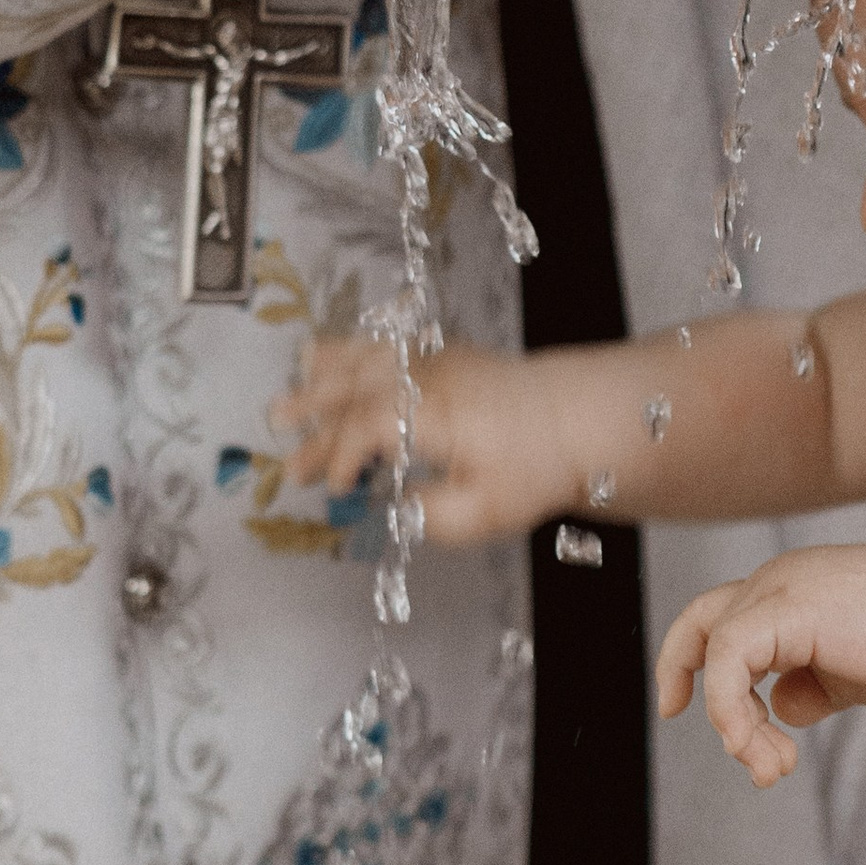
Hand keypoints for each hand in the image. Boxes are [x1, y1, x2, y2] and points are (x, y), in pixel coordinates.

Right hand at [273, 338, 567, 545]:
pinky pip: (382, 348)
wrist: (583, 416)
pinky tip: (324, 358)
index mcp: (433, 414)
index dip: (338, 458)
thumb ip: (431, 517)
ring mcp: (435, 361)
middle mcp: (427, 379)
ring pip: (361, 365)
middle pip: (354, 397)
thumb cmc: (537, 466)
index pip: (366, 429)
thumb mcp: (487, 510)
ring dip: (318, 386)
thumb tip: (396, 507)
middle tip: (286, 464)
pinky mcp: (445, 357)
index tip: (334, 491)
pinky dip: (346, 354)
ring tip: (282, 404)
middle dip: (314, 430)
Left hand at [658, 547, 865, 784]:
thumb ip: (813, 688)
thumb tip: (784, 708)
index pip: (723, 619)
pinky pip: (729, 659)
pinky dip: (731, 706)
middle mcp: (775, 584)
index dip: (692, 660)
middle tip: (701, 730)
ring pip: (716, 650)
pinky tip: (757, 743)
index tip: (677, 706)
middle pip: (701, 621)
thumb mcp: (852, 675)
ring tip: (771, 766)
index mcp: (790, 597)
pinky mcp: (783, 610)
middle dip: (680, 673)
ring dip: (734, 723)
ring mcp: (776, 592)